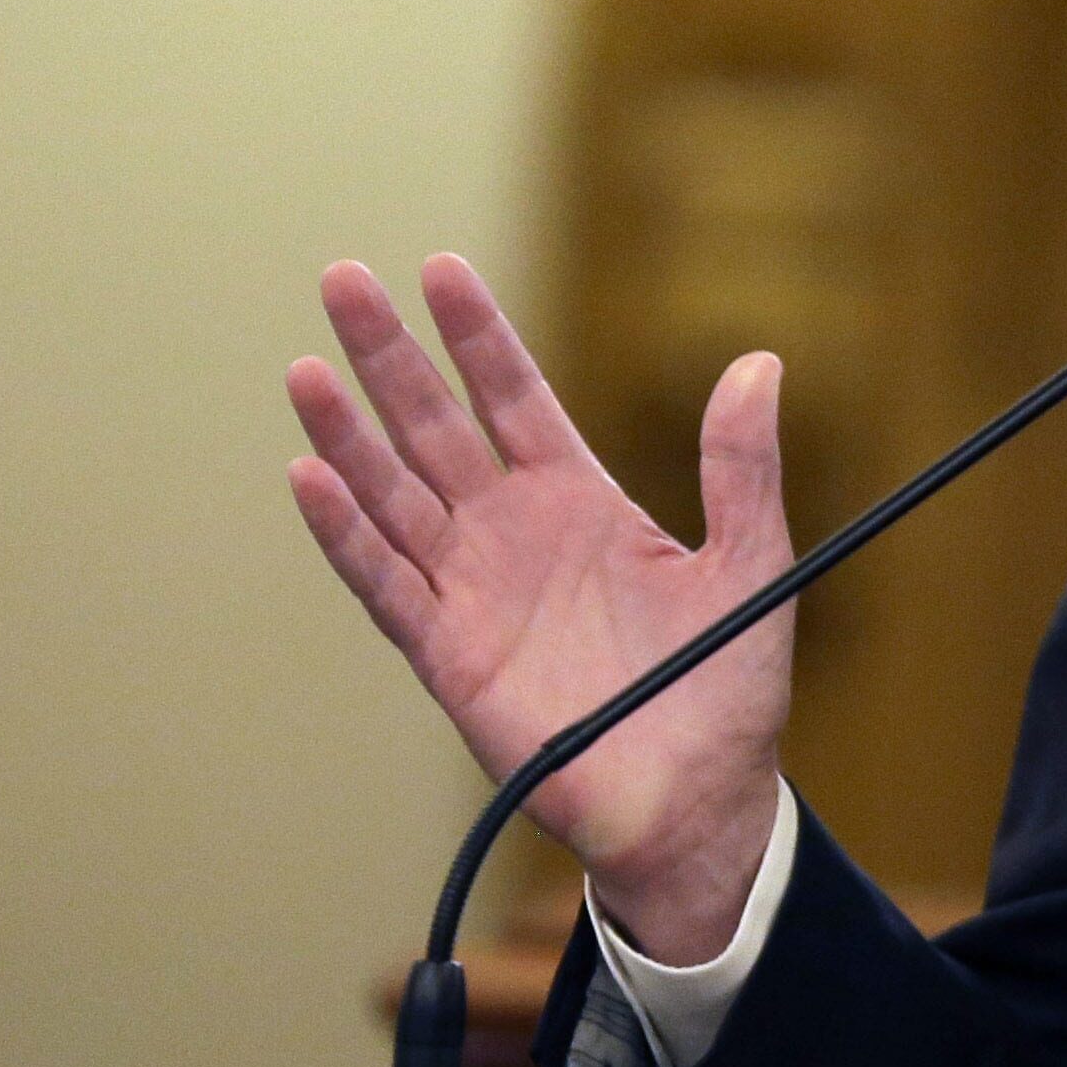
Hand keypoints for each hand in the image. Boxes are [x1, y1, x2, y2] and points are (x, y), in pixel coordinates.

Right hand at [285, 255, 793, 962]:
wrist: (699, 800)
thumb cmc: (727, 686)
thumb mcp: (752, 565)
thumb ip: (744, 468)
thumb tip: (759, 364)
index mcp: (581, 500)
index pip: (515, 396)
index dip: (478, 335)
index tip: (440, 267)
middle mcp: (514, 534)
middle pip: (436, 427)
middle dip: (391, 356)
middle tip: (343, 279)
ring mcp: (473, 591)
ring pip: (395, 496)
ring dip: (349, 435)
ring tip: (307, 368)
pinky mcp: (448, 655)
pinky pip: (386, 585)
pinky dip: (348, 536)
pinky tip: (312, 479)